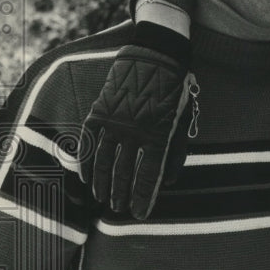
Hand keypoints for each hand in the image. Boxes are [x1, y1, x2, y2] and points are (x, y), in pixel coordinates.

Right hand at [79, 37, 190, 219]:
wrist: (156, 54)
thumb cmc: (174, 91)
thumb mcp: (181, 122)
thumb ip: (175, 153)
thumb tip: (168, 183)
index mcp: (158, 135)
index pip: (149, 176)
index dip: (143, 198)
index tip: (139, 215)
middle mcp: (134, 131)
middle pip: (125, 173)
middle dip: (122, 194)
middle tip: (120, 209)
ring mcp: (114, 121)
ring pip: (105, 161)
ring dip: (104, 184)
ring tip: (103, 199)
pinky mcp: (99, 111)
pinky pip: (89, 143)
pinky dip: (87, 163)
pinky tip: (87, 178)